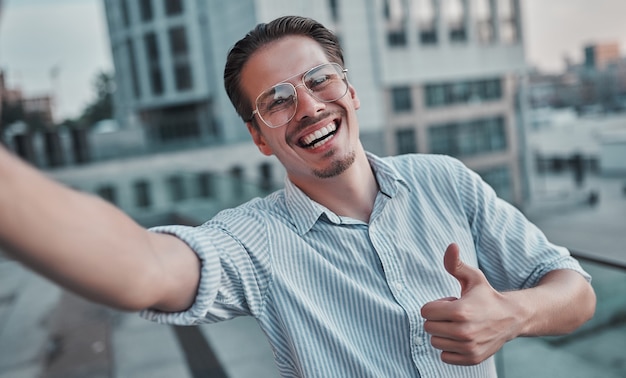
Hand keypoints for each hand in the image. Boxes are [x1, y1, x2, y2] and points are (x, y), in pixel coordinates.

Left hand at [420, 243, 521, 364]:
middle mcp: (464, 331)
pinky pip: (445, 356)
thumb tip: (451, 245)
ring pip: (435, 342)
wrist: (512, 318)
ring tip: (460, 325)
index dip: (435, 306)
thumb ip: (456, 263)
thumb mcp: (472, 277)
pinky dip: (450, 348)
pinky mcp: (472, 358)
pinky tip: (463, 338)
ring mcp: (468, 347)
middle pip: (428, 327)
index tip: (450, 303)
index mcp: (460, 311)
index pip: (425, 312)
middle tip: (455, 314)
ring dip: (444, 333)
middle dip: (438, 319)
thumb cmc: (487, 295)